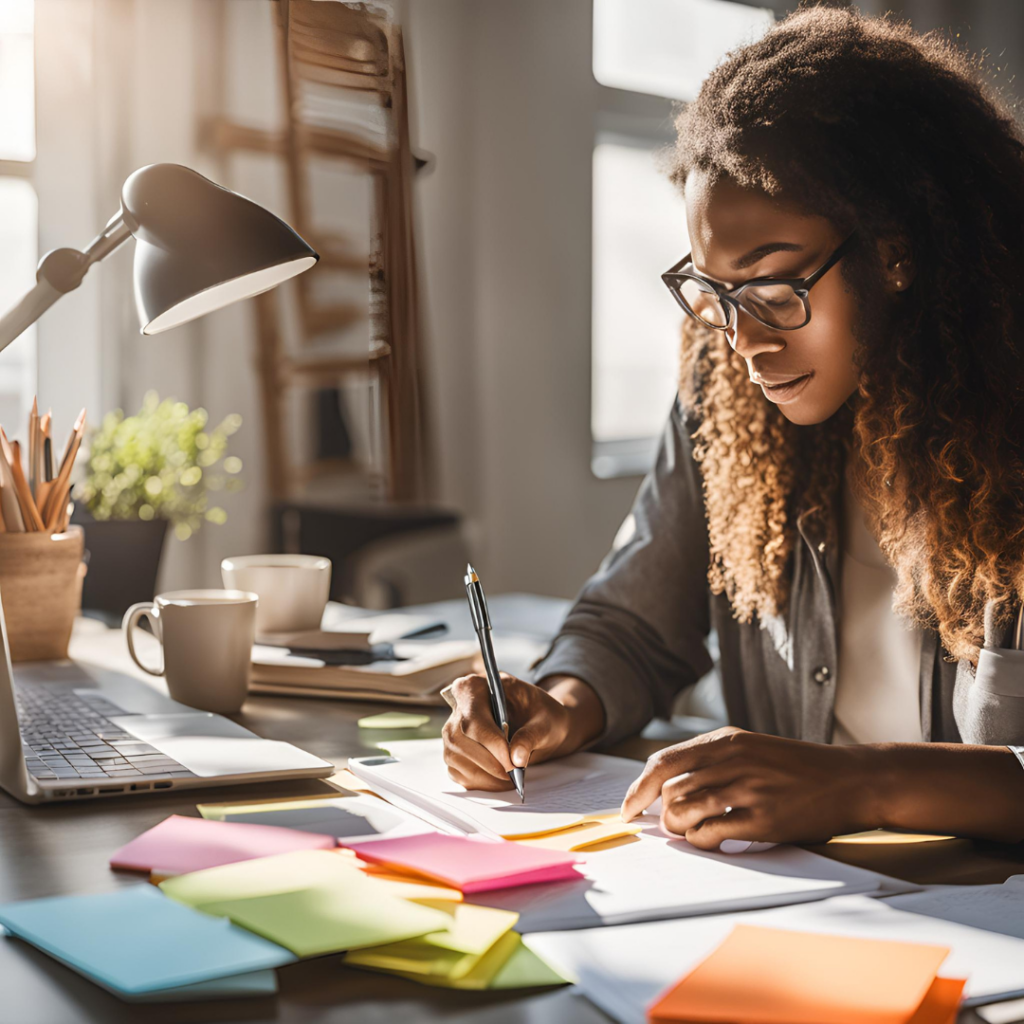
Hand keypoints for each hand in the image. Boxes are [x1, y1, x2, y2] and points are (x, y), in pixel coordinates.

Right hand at [441, 673, 603, 790]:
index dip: (490, 742)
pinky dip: (481, 781)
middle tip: (514, 774)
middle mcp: (458, 706)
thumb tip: (517, 759)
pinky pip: (458, 772)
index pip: (473, 717)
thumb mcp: (545, 720)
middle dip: (489, 762)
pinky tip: (500, 780)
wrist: (539, 723)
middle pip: (461, 740)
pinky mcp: (454, 751)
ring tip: (511, 779)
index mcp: (477, 686)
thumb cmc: (541, 715)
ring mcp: (453, 730)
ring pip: (456, 757)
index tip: (511, 762)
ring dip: (485, 774)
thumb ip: (531, 735)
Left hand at [619, 727, 875, 849]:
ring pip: (684, 811)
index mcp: (725, 740)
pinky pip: (712, 834)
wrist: (850, 779)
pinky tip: (714, 840)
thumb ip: (710, 759)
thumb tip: (663, 786)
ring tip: (691, 833)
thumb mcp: (749, 747)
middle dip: (662, 814)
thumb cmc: (795, 767)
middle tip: (673, 826)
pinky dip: (702, 842)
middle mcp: (732, 760)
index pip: (663, 762)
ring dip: (679, 829)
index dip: (637, 788)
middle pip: (668, 790)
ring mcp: (748, 789)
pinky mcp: (764, 820)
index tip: (627, 809)